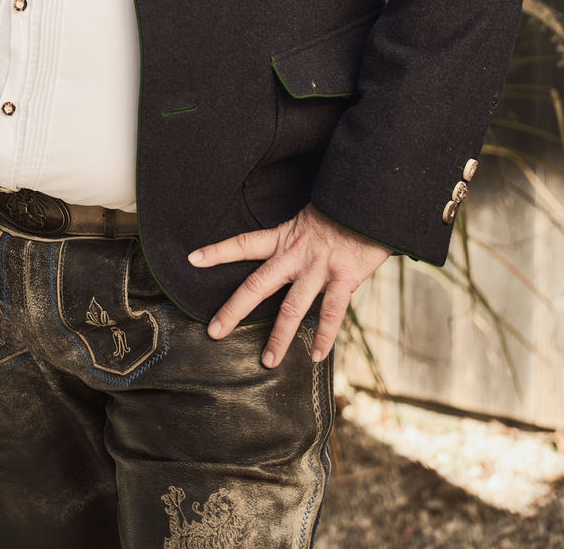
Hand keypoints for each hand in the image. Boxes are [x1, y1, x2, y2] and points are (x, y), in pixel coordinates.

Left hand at [187, 203, 391, 368]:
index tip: (193, 258)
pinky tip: (316, 356)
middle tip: (214, 332)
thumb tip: (289, 258)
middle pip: (257, 284)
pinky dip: (325, 337)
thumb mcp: (310, 217)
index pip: (244, 244)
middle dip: (234, 310)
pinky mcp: (343, 278)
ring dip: (279, 337)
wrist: (370, 201)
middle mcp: (296, 254)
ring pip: (293, 307)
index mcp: (284, 237)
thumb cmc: (341, 210)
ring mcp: (318, 268)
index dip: (218, 251)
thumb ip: (298, 239)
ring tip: (267, 361)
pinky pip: (331, 313)